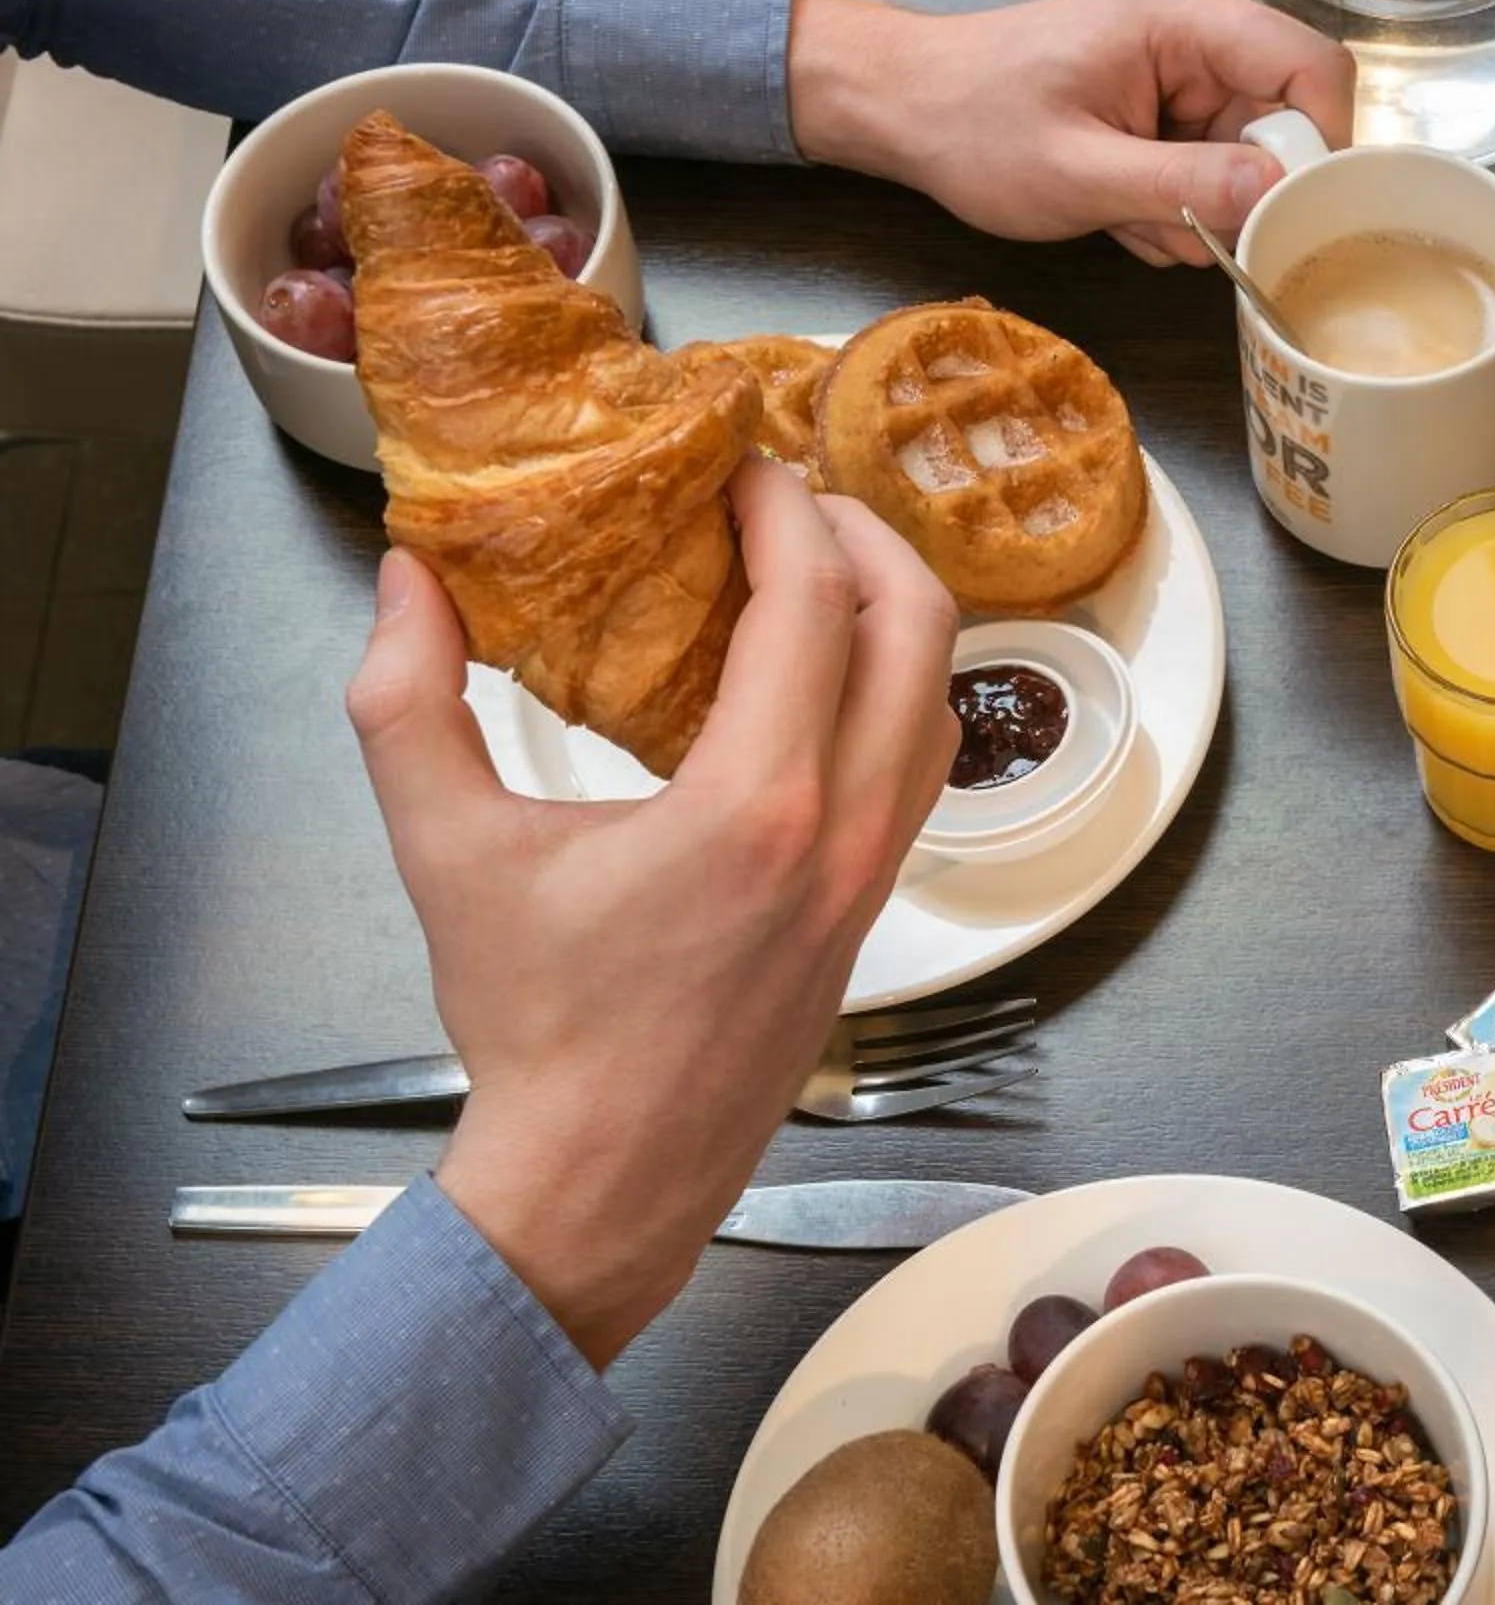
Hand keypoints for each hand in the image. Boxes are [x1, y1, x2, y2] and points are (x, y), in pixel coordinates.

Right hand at [345, 461, 958, 1366]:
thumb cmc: (538, 1029)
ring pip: (940, 695)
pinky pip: (921, 761)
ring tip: (810, 570)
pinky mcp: (876, 901)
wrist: (606, 1173)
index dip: (788, 510)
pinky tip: (817, 677)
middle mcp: (843, 830)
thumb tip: (407, 581)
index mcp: (755, 804)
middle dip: (864, 535)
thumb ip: (409, 701)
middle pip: (918, 626)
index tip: (743, 467)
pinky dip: (893, 689)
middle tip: (790, 500)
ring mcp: (875, 869)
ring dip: (893, 611)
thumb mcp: (447, 852)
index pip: (817, 602)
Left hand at [787, 0, 1354, 267]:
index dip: (1319, 147)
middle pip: (1285, 122)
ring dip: (1198, 208)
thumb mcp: (1081, 173)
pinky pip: (1212, 163)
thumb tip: (1278, 192)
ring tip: (1126, 216)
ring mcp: (1187, 65)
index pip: (1314, 69)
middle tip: (1170, 230)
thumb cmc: (976, 126)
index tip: (1282, 214)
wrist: (909, 105)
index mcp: (1188, 19)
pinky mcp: (1170, 98)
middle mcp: (1201, 28)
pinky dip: (1176, 202)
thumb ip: (1185, 185)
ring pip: (1249, 156)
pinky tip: (1121, 208)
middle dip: (1238, 193)